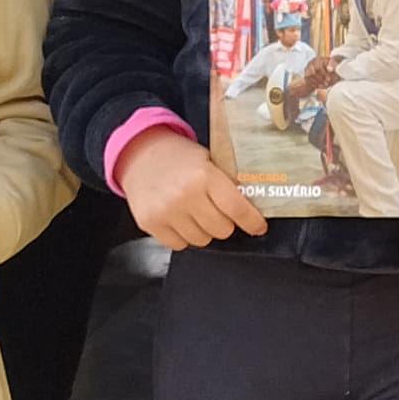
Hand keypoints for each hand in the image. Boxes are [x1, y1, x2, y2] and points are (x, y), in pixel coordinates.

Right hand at [120, 127, 269, 248]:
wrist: (140, 154)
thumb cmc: (178, 157)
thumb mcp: (209, 160)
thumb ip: (227, 184)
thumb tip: (251, 209)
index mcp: (204, 175)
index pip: (236, 208)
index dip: (252, 221)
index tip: (258, 227)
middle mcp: (184, 195)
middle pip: (221, 229)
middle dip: (224, 222)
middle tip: (216, 210)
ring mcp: (165, 212)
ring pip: (201, 240)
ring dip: (203, 230)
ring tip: (195, 211)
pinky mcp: (150, 224)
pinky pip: (179, 245)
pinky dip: (183, 236)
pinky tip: (179, 218)